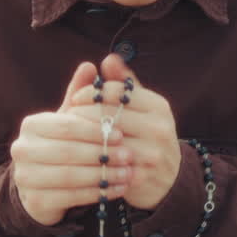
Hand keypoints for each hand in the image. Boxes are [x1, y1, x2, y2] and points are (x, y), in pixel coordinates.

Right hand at [10, 61, 132, 225]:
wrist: (41, 187)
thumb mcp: (70, 121)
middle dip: (103, 153)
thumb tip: (90, 64)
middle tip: (130, 156)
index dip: (96, 130)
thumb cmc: (61, 146)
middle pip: (69, 151)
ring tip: (128, 174)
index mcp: (31, 125)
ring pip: (71, 175)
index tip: (122, 134)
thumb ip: (79, 95)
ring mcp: (25, 177)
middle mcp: (22, 149)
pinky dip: (97, 193)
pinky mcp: (34, 201)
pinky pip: (70, 196)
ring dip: (103, 175)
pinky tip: (116, 189)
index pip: (67, 124)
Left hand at [68, 53, 180, 211]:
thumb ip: (125, 84)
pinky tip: (79, 155)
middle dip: (82, 114)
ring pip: (106, 141)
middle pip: (109, 115)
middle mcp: (159, 128)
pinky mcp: (141, 176)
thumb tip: (109, 59)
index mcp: (158, 106)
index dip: (91, 92)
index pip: (117, 91)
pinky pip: (108, 165)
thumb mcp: (141, 107)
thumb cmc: (147, 135)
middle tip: (66, 116)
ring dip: (83, 138)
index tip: (75, 97)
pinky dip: (90, 159)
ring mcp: (152, 154)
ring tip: (69, 135)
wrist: (169, 178)